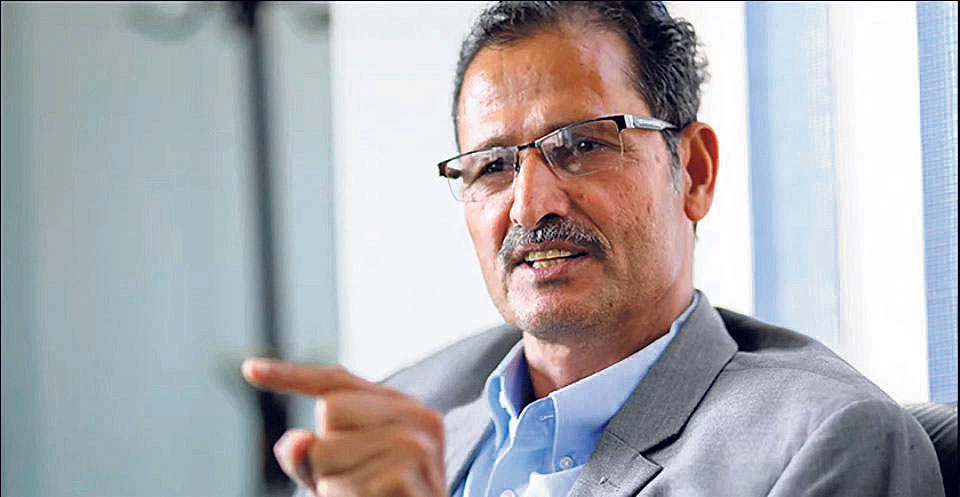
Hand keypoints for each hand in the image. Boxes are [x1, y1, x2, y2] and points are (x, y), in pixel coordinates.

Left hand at [242, 359, 446, 496]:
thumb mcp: (342, 474)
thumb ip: (311, 455)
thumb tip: (295, 441)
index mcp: (405, 408)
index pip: (339, 381)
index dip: (291, 375)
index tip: (249, 369)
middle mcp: (417, 417)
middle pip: (328, 411)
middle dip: (322, 454)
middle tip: (357, 481)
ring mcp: (413, 446)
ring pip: (323, 453)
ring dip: (330, 485)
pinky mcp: (402, 478)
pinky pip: (335, 486)